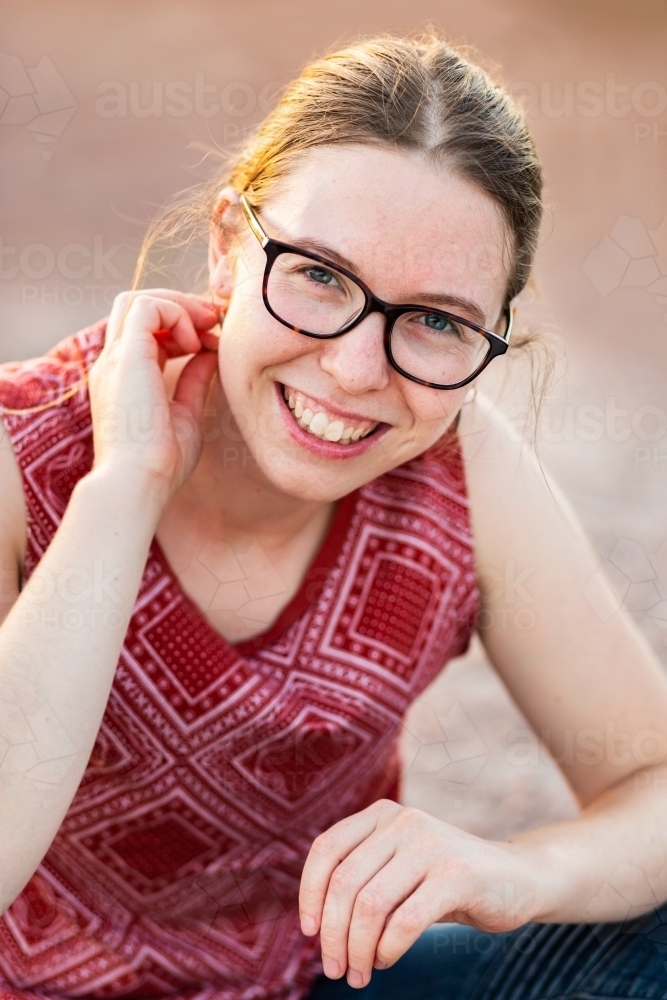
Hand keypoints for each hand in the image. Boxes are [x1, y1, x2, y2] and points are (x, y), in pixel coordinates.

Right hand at [88, 289, 220, 502]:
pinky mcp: (126, 355)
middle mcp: (115, 364)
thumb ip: (194, 381)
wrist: (138, 482)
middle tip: (214, 322)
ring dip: (178, 306)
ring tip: (206, 330)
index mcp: (124, 379)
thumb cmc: (161, 462)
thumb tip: (211, 354)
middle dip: (180, 306)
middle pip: (137, 307)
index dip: (182, 328)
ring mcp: (116, 358)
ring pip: (138, 300)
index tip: (214, 343)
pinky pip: (147, 306)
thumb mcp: (185, 414)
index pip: (146, 332)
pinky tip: (195, 344)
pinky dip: (176, 314)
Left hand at [299, 800, 543, 988]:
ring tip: (359, 974)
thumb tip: (320, 926)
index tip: (310, 932)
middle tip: (336, 969)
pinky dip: (387, 949)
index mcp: (382, 814)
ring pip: (370, 905)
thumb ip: (364, 881)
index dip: (310, 893)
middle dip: (333, 934)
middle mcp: (403, 821)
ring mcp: (430, 844)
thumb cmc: (447, 881)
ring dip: (357, 949)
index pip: (327, 848)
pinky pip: (405, 921)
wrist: (518, 878)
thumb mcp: (400, 870)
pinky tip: (385, 960)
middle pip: (345, 882)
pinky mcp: (457, 874)